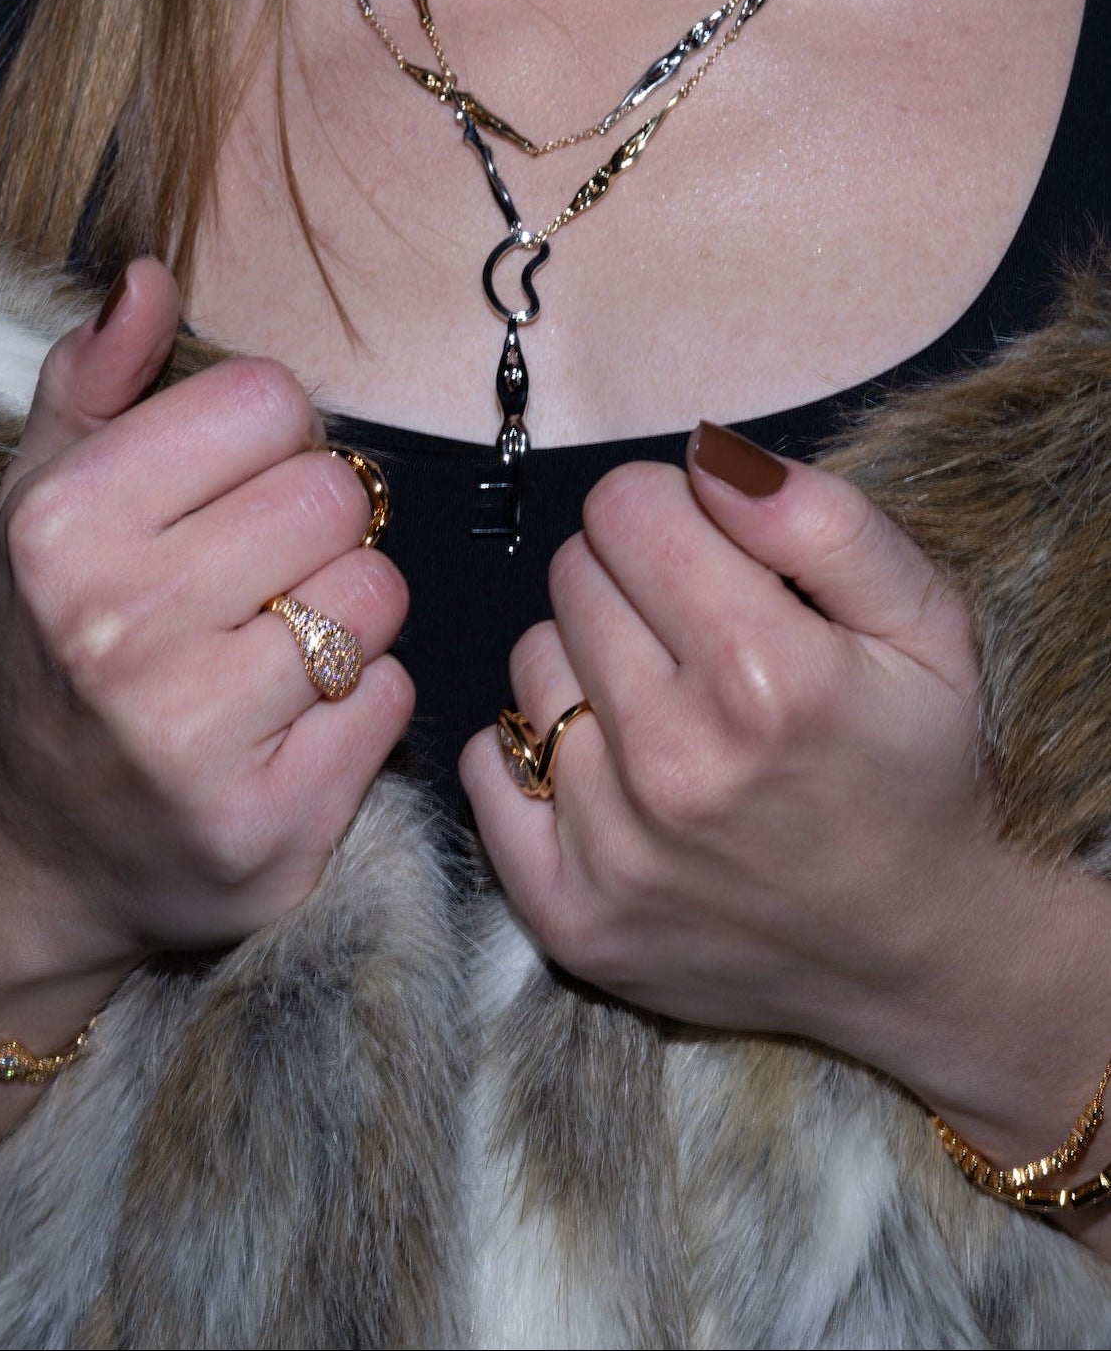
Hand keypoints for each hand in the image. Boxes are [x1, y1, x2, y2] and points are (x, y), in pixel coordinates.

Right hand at [0, 259, 412, 975]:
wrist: (51, 846)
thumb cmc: (56, 649)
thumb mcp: (39, 506)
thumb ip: (91, 382)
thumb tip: (149, 275)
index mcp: (62, 530)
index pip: (267, 401)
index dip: (268, 438)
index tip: (232, 488)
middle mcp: (119, 632)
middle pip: (334, 496)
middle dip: (318, 526)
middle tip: (264, 574)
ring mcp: (196, 738)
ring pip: (377, 595)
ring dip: (349, 612)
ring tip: (279, 647)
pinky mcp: (273, 821)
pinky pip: (393, 699)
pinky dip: (360, 701)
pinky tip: (291, 722)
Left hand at [462, 422, 1023, 1079]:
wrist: (918, 955)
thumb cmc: (917, 771)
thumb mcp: (925, 626)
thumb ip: (819, 518)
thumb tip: (701, 453)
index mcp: (765, 678)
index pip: (622, 510)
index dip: (666, 514)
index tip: (702, 555)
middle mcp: (675, 766)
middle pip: (572, 578)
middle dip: (631, 585)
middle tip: (697, 643)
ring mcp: (611, 851)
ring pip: (528, 665)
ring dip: (586, 669)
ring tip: (666, 715)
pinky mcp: (566, 913)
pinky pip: (484, 765)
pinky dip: (534, 755)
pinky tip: (610, 776)